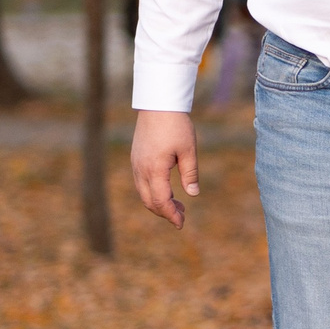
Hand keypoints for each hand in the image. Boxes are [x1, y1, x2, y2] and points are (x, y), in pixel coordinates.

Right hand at [131, 110, 199, 227]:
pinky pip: (141, 183)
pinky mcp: (136, 159)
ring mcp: (136, 164)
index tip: (181, 224)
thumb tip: (193, 194)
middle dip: (165, 212)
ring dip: (158, 203)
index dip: (171, 215)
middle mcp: (141, 169)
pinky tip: (167, 191)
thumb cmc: (176, 126)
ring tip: (178, 205)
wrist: (157, 105)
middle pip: (149, 201)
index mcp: (155, 169)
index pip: (161, 201)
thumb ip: (190, 173)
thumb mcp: (189, 150)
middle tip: (182, 216)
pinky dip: (153, 193)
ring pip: (144, 193)